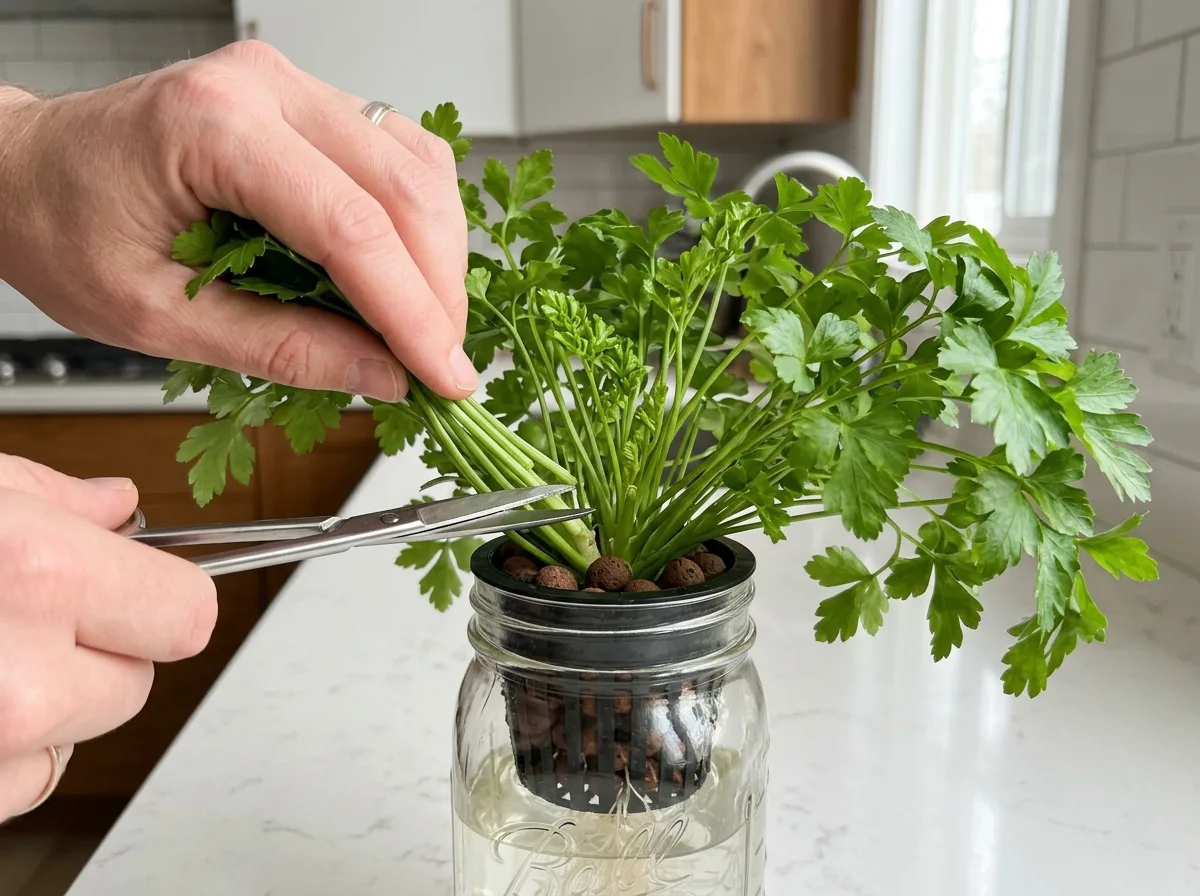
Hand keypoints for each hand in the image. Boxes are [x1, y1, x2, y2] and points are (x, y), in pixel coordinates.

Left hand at [0, 40, 474, 401]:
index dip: (412, 312)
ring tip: (429, 328)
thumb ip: (278, 347)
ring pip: (417, 166)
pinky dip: (421, 223)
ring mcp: (292, 86)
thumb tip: (380, 373)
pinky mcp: (309, 103)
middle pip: (404, 188)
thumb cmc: (61, 227)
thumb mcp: (154, 316)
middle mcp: (264, 87)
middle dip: (439, 290)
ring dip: (440, 256)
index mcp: (210, 127)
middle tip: (445, 364)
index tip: (444, 375)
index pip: (351, 227)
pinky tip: (410, 275)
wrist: (23, 170)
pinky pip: (399, 155)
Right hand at [0, 455, 216, 820]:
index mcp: (39, 574)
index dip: (161, 596)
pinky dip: (1, 750)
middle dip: (98, 650)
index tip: (139, 586)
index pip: (189, 615)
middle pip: (137, 684)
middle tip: (26, 615)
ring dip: (46, 705)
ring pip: (77, 739)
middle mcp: (21, 676)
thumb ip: (55, 499)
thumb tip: (117, 508)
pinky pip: (21, 781)